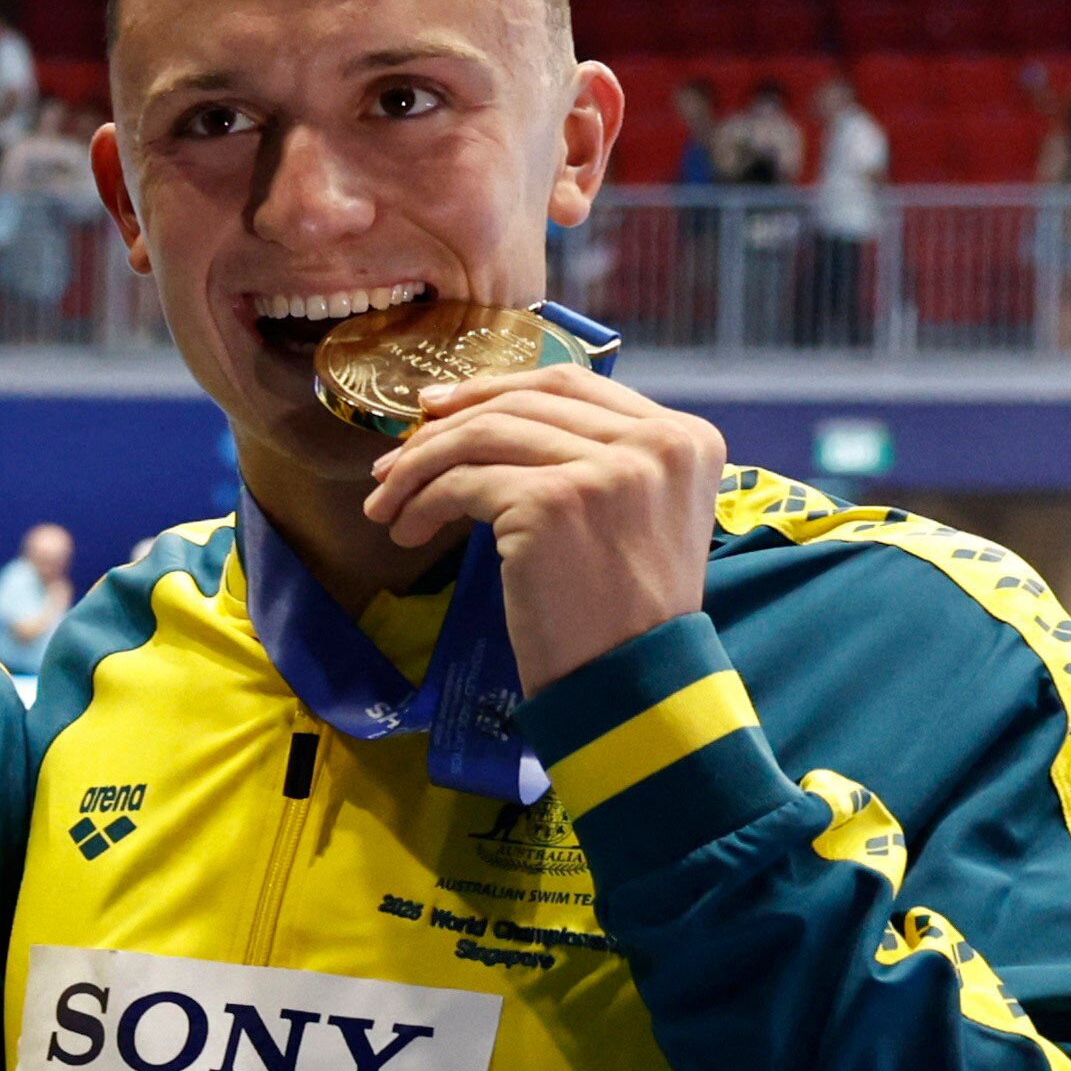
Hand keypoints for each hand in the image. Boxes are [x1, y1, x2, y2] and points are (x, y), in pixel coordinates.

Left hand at [358, 364, 724, 694]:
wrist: (634, 686)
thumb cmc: (624, 615)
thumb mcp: (634, 516)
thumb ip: (593, 460)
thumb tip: (486, 420)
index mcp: (683, 437)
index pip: (570, 384)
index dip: (493, 388)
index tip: (437, 409)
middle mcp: (655, 442)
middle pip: (520, 404)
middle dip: (444, 430)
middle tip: (391, 465)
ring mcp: (606, 469)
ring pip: (483, 435)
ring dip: (419, 468)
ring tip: (388, 505)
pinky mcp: (552, 502)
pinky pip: (463, 483)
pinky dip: (423, 503)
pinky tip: (408, 530)